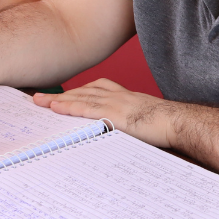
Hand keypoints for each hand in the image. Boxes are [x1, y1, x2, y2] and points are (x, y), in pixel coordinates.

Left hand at [33, 78, 177, 147]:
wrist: (178, 122)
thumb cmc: (166, 124)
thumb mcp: (145, 118)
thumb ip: (131, 121)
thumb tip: (123, 130)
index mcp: (125, 95)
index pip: (96, 88)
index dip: (77, 90)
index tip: (63, 93)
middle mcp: (117, 95)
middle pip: (83, 91)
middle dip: (61, 94)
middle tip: (40, 97)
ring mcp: (115, 103)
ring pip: (81, 97)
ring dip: (59, 99)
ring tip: (40, 102)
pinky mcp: (114, 114)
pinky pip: (87, 108)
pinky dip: (70, 107)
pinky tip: (56, 108)